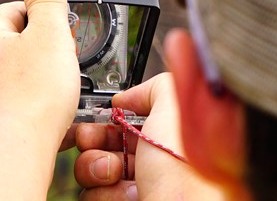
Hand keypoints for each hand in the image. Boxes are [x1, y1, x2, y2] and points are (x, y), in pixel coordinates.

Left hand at [0, 0, 78, 146]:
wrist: (12, 151)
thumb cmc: (34, 95)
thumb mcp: (50, 34)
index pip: (12, 12)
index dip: (40, 16)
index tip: (60, 29)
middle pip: (6, 49)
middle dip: (33, 54)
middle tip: (62, 66)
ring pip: (1, 83)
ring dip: (24, 86)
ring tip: (53, 98)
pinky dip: (16, 114)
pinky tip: (37, 123)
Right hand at [73, 73, 220, 199]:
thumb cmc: (186, 167)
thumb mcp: (175, 106)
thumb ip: (154, 87)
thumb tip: (127, 97)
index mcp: (161, 136)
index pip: (120, 122)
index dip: (104, 118)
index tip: (98, 118)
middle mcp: (148, 162)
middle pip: (99, 144)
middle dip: (92, 141)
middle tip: (95, 143)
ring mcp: (133, 186)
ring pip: (90, 171)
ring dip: (95, 169)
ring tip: (116, 174)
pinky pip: (92, 196)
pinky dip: (103, 194)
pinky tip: (126, 195)